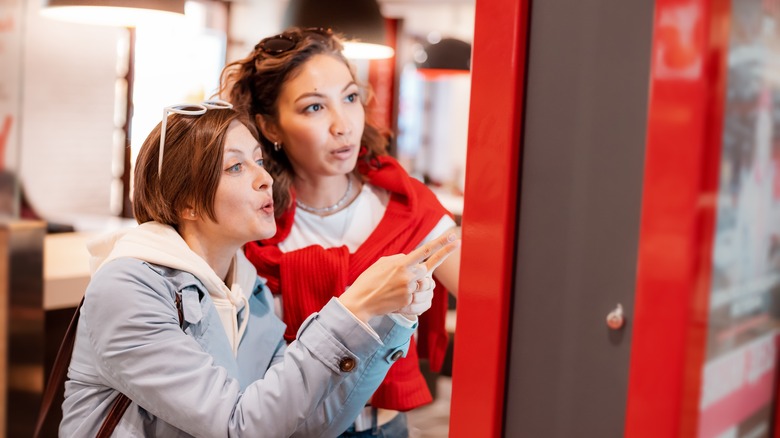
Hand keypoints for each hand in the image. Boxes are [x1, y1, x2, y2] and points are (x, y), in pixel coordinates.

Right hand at [338, 232, 460, 322]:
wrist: (361, 301)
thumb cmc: (370, 280)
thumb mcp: (382, 263)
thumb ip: (400, 259)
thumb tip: (412, 259)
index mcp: (401, 263)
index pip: (425, 251)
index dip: (440, 243)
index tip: (452, 237)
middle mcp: (407, 277)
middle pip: (426, 270)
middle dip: (418, 272)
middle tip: (402, 277)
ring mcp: (409, 291)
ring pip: (424, 285)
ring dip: (415, 285)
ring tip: (397, 288)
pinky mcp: (408, 303)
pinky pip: (418, 297)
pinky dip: (409, 296)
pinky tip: (395, 297)